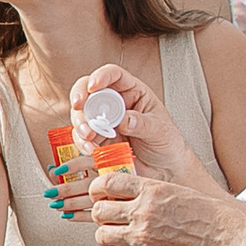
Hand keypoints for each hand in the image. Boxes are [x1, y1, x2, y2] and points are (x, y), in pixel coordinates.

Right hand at [67, 62, 217, 187]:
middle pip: (89, 92)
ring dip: (81, 124)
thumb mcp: (160, 131)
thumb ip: (142, 124)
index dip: (101, 76)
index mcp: (133, 92)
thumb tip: (124, 119)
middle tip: (79, 107)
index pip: (114, 75)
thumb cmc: (166, 143)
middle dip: (81, 98)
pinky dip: (82, 143)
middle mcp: (115, 104)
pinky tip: (92, 149)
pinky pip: (82, 137)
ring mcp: (104, 122)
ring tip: (89, 136)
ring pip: (82, 114)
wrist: (164, 169)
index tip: (93, 86)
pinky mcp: (97, 139)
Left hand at [90, 169, 245, 245]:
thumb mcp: (181, 192)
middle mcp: (144, 213)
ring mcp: (143, 238)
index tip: (99, 192)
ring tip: (120, 233)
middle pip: (99, 211)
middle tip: (109, 215)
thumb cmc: (214, 219)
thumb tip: (130, 194)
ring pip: (102, 236)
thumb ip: (152, 193)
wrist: (230, 245)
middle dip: (101, 213)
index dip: (98, 188)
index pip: (108, 182)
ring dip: (108, 234)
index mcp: (153, 191)